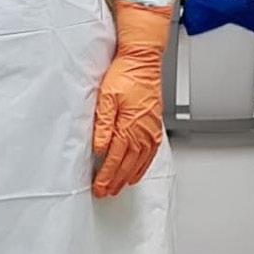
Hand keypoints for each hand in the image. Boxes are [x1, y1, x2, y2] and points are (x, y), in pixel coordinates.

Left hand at [93, 0, 171, 198]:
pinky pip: (151, 153)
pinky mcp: (155, 125)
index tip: (98, 187)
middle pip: (128, 165)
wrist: (144, 60)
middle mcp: (143, 132)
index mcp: (129, 126)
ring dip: (128, 176)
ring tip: (119, 187)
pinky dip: (144, 165)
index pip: (115, 159)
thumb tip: (100, 148)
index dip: (106, 176)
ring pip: (140, 162)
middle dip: (115, 181)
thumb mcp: (106, 98)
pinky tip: (138, 171)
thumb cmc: (125, 74)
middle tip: (106, 192)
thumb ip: (103, 126)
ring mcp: (151, 130)